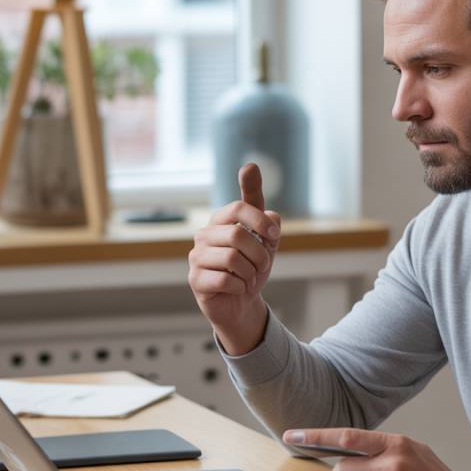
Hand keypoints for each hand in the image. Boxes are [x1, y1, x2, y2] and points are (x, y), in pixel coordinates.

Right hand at [188, 163, 281, 353]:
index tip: (274, 235)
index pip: (238, 207)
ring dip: (251, 273)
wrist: (241, 302)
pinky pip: (226, 280)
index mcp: (220, 221)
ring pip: (232, 259)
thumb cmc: (251, 267)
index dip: (260, 220)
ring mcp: (196, 258)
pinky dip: (240, 287)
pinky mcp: (195, 280)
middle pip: (238, 235)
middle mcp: (204, 235)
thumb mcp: (265, 239)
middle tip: (262, 265)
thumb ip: (264, 211)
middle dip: (260, 254)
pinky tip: (237, 289)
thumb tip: (250, 168)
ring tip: (249, 278)